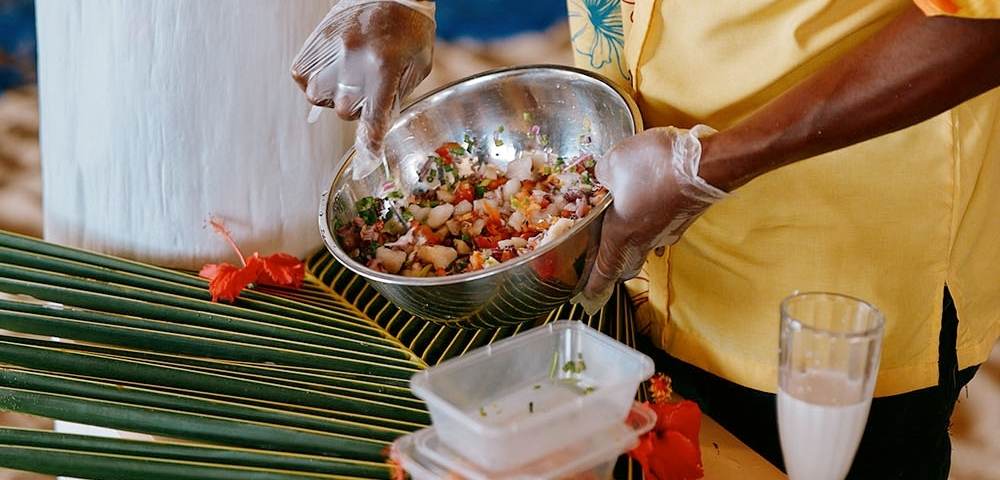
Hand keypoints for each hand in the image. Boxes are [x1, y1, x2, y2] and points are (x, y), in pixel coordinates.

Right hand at [291, 0, 434, 179]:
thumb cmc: (409, 28)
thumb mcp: (418, 65)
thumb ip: (397, 95)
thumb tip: (378, 124)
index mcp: (384, 67)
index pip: (373, 118)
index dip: (370, 144)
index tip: (368, 161)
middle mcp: (352, 61)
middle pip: (344, 111)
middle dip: (357, 107)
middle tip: (368, 87)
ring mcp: (329, 51)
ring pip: (319, 98)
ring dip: (334, 94)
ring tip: (349, 75)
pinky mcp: (313, 44)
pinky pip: (303, 78)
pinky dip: (314, 81)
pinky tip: (331, 70)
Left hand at [574, 125, 727, 313]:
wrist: (706, 164)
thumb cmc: (656, 167)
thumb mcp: (614, 163)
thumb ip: (600, 174)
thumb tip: (601, 177)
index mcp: (621, 234)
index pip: (605, 270)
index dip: (595, 285)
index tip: (588, 295)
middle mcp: (645, 240)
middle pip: (626, 265)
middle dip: (613, 269)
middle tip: (601, 267)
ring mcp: (667, 232)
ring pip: (645, 249)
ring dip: (633, 248)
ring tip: (621, 240)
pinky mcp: (682, 220)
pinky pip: (661, 233)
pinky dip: (651, 230)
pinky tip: (648, 218)